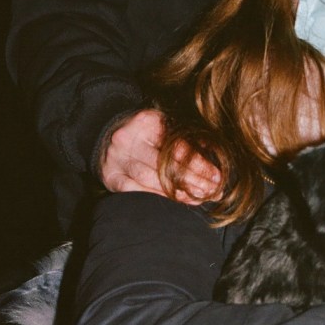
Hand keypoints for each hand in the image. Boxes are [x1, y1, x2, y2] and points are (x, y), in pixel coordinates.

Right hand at [99, 109, 222, 204]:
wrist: (107, 137)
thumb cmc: (145, 134)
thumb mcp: (163, 126)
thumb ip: (187, 139)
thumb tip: (216, 153)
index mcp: (147, 121)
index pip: (177, 146)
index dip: (200, 164)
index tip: (217, 177)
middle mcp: (129, 139)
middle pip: (165, 164)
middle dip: (193, 180)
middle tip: (212, 192)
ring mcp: (118, 159)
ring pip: (150, 179)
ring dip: (177, 192)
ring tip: (198, 198)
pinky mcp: (111, 177)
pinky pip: (136, 191)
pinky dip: (157, 198)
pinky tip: (175, 202)